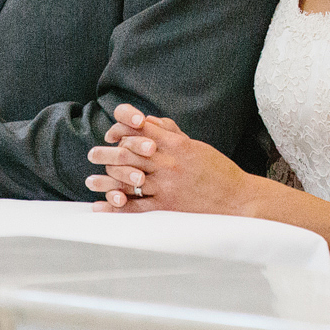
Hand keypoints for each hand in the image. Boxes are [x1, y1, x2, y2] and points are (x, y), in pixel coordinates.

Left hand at [86, 104, 251, 214]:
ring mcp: (167, 185)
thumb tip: (151, 122)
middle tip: (92, 155)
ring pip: (127, 179)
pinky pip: (135, 206)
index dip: (122, 129)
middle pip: (129, 153)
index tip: (110, 134)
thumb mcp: (198, 147)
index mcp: (178, 145)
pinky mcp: (168, 207)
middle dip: (106, 153)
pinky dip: (116, 205)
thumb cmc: (219, 172)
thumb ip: (174, 135)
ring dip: (105, 179)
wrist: (239, 200)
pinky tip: (102, 205)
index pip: (142, 129)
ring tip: (90, 181)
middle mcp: (170, 162)